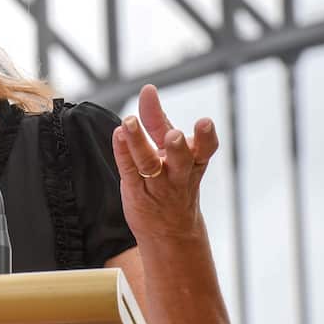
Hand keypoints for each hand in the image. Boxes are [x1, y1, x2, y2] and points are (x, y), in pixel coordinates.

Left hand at [111, 84, 218, 242]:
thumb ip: (158, 120)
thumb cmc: (172, 181)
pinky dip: (122, 152)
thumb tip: (148, 90)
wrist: (170, 232)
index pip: (204, 148)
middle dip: (178, 147)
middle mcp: (179, 174)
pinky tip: (118, 135)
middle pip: (181, 160)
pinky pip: (129, 170)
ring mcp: (157, 184)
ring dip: (139, 143)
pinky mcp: (136, 191)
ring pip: (149, 164)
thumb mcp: (173, 152)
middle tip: (175, 135)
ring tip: (129, 124)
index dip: (205, 135)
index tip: (205, 121)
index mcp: (195, 162)